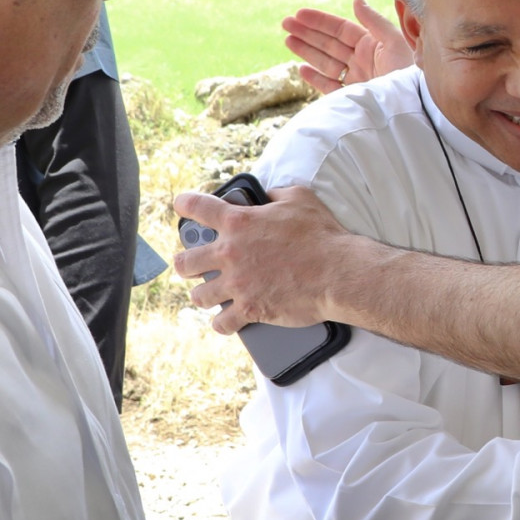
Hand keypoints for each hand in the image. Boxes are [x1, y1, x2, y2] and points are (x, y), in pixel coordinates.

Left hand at [173, 185, 364, 333]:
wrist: (338, 273)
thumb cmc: (322, 235)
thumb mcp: (299, 199)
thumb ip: (274, 196)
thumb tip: (266, 198)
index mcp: (239, 222)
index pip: (197, 207)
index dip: (185, 204)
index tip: (181, 206)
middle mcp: (230, 253)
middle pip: (185, 262)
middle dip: (186, 264)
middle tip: (192, 266)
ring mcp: (237, 284)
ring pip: (199, 296)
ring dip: (203, 295)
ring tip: (210, 295)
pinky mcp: (250, 309)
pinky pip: (222, 323)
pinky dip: (223, 323)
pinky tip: (227, 321)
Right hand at [283, 0, 411, 93]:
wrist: (417, 110)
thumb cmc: (410, 74)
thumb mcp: (395, 43)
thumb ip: (374, 22)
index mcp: (373, 46)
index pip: (341, 30)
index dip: (320, 21)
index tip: (299, 14)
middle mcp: (363, 62)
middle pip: (329, 44)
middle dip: (307, 33)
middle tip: (285, 23)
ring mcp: (357, 81)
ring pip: (326, 63)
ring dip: (307, 51)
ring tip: (288, 40)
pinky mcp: (353, 99)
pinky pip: (330, 87)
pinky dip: (316, 79)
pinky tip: (302, 69)